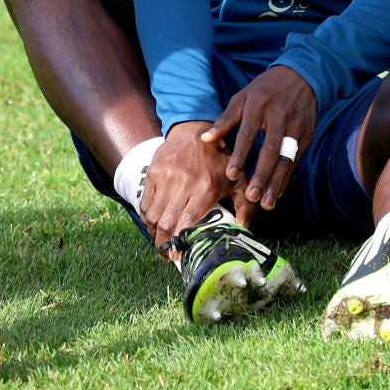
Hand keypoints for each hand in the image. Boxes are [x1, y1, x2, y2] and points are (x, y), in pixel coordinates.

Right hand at [141, 122, 241, 255]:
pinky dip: (146, 217)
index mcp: (205, 188)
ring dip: (153, 233)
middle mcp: (183, 183)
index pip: (187, 221)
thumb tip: (243, 229)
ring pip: (152, 215)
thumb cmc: (219, 160)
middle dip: (163, 244)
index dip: (180, 242)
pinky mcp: (153, 173)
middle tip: (165, 255)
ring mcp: (165, 178)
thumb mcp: (237, 180)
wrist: (194, 131)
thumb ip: (245, 205)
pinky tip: (152, 224)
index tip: (177, 257)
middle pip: (166, 222)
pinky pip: (145, 202)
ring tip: (158, 242)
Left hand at [201, 65, 315, 214]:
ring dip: (277, 182)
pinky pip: (296, 160)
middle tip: (252, 197)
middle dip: (261, 175)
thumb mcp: (243, 96)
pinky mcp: (307, 135)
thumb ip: (226, 119)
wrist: (301, 76)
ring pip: (286, 159)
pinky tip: (279, 192)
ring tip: (267, 203)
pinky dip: (287, 177)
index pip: (248, 134)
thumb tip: (205, 138)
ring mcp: (296, 127)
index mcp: (259, 105)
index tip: (232, 175)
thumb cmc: (266, 88)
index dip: (240, 155)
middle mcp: (279, 117)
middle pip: (270, 150)